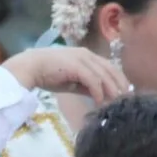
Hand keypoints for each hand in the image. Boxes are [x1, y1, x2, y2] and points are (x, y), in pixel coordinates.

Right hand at [4, 47, 128, 99]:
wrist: (30, 67)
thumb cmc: (48, 74)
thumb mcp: (71, 81)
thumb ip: (86, 86)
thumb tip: (100, 95)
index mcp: (86, 55)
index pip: (108, 66)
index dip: (118, 79)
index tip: (124, 92)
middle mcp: (87, 54)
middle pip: (110, 69)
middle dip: (120, 84)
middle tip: (126, 99)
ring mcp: (82, 58)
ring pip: (104, 75)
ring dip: (111, 90)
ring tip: (115, 102)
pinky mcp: (76, 66)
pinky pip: (93, 80)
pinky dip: (98, 92)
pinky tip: (99, 102)